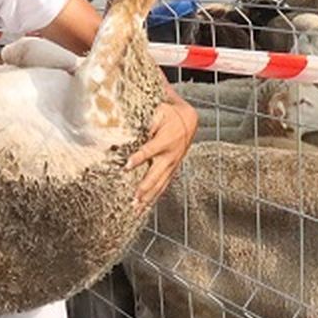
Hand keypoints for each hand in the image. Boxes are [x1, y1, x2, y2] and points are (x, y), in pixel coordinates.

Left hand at [126, 90, 197, 211]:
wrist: (191, 120)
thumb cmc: (173, 113)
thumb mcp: (161, 109)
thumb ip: (148, 118)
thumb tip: (129, 122)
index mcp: (165, 140)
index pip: (149, 151)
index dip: (138, 158)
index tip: (127, 166)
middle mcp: (170, 156)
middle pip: (156, 175)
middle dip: (144, 188)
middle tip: (134, 198)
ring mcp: (172, 164)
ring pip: (160, 184)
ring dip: (148, 196)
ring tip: (137, 207)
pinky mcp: (172, 169)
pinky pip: (163, 184)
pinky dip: (155, 195)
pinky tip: (146, 205)